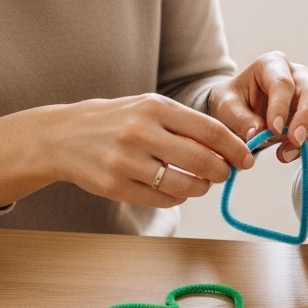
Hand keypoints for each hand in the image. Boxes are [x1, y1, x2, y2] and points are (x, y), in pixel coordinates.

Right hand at [0, 94, 254, 209]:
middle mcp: (140, 132)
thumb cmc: (113, 120)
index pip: (209, 130)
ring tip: (200, 183)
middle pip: (201, 161)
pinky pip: (162, 199)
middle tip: (225, 174)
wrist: (61, 137)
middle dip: (222, 172)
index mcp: (154, 107)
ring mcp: (125, 161)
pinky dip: (176, 197)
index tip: (247, 159)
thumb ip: (183, 125)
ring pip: (184, 186)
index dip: (234, 148)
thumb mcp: (147, 108)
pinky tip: (175, 189)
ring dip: (200, 188)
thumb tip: (226, 148)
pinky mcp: (114, 186)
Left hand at [208, 52, 307, 161]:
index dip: (280, 106)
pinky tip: (290, 153)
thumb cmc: (232, 101)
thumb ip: (241, 118)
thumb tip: (258, 134)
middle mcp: (296, 74)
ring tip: (287, 153)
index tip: (273, 129)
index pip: (282, 83)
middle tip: (294, 141)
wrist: (238, 109)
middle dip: (306, 118)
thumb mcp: (226, 107)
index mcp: (272, 64)